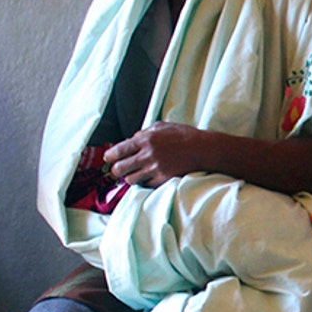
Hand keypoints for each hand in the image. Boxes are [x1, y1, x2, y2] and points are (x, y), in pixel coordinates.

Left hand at [105, 123, 220, 185]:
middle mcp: (147, 155)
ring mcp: (155, 168)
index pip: (118, 150)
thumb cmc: (185, 135)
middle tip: (119, 170)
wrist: (204, 149)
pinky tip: (149, 178)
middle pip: (120, 168)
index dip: (109, 157)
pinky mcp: (163, 179)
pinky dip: (145, 183)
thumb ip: (144, 132)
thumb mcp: (162, 126)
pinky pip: (146, 185)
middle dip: (116, 170)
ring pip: (130, 180)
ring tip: (135, 175)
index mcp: (145, 140)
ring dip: (130, 178)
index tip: (108, 159)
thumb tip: (132, 139)